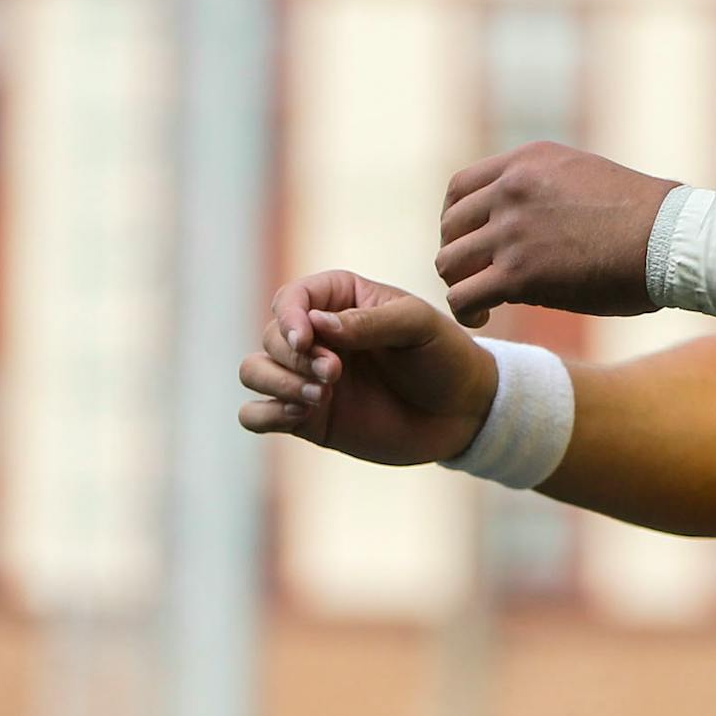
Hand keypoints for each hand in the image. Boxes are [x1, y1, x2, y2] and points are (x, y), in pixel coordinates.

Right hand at [237, 270, 496, 465]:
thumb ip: (370, 322)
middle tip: (334, 373)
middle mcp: (318, 336)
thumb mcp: (419, 327)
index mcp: (342, 300)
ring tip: (319, 396)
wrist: (462, 412)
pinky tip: (299, 415)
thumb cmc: (445, 356)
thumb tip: (316, 325)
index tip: (306, 340)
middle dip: (294, 356)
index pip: (292, 297)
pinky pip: (254, 414)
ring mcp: (308, 377)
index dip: (289, 317)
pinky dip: (263, 414)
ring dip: (275, 382)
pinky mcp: (306, 417)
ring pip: (253, 371)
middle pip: (270, 336)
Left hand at [437, 141, 675, 326]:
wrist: (672, 240)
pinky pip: (462, 297)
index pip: (461, 188)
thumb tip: (533, 213)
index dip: (458, 220)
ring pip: (449, 262)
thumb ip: (547, 186)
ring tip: (480, 302)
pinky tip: (482, 319)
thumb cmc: (645, 216)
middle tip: (479, 275)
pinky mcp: (518, 274)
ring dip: (460, 284)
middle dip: (459, 254)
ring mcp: (512, 230)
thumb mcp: (585, 176)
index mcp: (528, 161)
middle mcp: (512, 188)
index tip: (473, 242)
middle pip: (451, 226)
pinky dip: (464, 313)